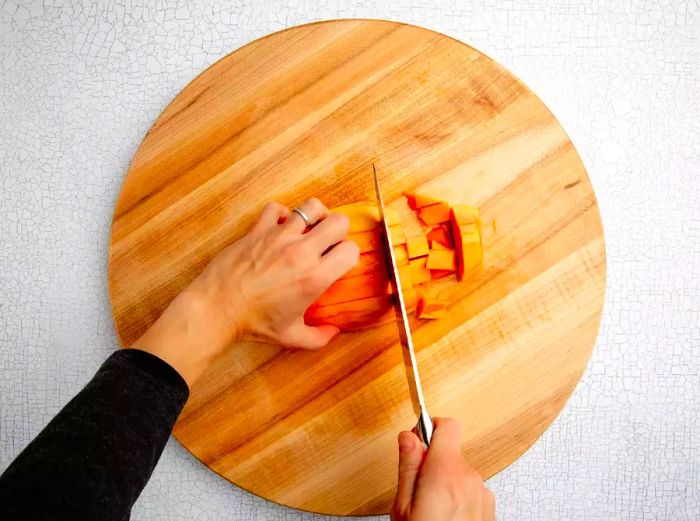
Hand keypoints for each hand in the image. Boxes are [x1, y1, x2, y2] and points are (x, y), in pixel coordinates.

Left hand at [131, 198, 359, 386]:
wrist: (217, 309)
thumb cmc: (253, 323)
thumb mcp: (291, 336)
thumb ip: (318, 337)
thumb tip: (333, 332)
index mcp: (314, 278)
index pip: (351, 250)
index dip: (350, 255)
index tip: (341, 262)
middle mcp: (301, 253)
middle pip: (339, 222)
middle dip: (340, 231)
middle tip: (330, 242)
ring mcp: (279, 237)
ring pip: (312, 207)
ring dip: (316, 217)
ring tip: (311, 228)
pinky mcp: (258, 230)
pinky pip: (277, 208)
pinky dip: (282, 214)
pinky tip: (281, 227)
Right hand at [392, 418, 495, 520]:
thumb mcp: (403, 508)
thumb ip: (407, 468)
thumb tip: (408, 438)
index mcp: (445, 473)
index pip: (447, 426)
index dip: (429, 430)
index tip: (417, 444)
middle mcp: (469, 478)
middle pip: (449, 454)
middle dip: (432, 466)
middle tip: (418, 491)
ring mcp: (483, 493)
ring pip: (459, 474)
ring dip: (446, 485)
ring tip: (433, 510)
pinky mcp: (490, 508)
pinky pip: (470, 491)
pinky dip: (459, 499)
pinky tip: (447, 516)